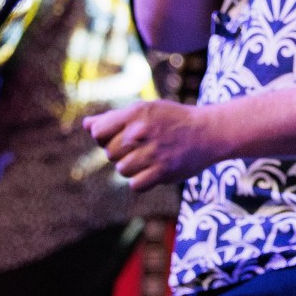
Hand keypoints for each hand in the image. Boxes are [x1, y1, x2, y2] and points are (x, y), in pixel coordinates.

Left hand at [85, 100, 222, 190]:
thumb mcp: (146, 110)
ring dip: (134, 167)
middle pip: (109, 153)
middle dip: (122, 153)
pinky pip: (135, 185)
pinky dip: (143, 181)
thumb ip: (114, 118)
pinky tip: (155, 170)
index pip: (98, 133)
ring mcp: (151, 152)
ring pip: (122, 170)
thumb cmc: (173, 120)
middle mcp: (141, 131)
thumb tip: (86, 125)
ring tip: (151, 157)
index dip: (104, 137)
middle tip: (144, 146)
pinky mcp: (162, 171)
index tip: (119, 136)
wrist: (209, 132)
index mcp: (136, 113)